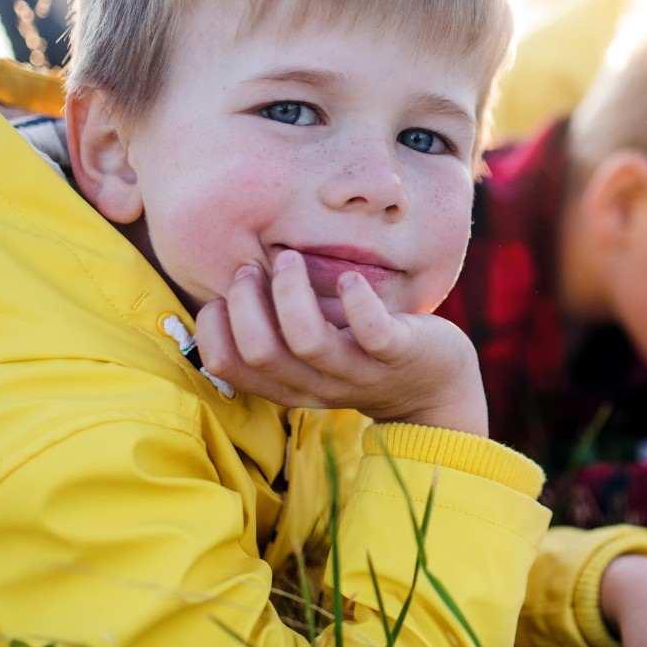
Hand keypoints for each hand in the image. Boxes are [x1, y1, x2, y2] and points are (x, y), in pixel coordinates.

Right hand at [194, 250, 486, 434]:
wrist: (435, 388)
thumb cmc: (363, 354)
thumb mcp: (314, 351)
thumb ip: (277, 331)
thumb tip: (227, 281)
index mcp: (289, 384)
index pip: (227, 366)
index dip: (211, 328)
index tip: (221, 296)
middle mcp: (318, 384)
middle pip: (260, 352)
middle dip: (244, 302)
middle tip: (254, 268)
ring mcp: (360, 371)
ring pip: (308, 342)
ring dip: (291, 294)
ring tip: (291, 258)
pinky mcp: (399, 354)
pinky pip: (372, 333)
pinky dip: (356, 302)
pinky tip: (348, 278)